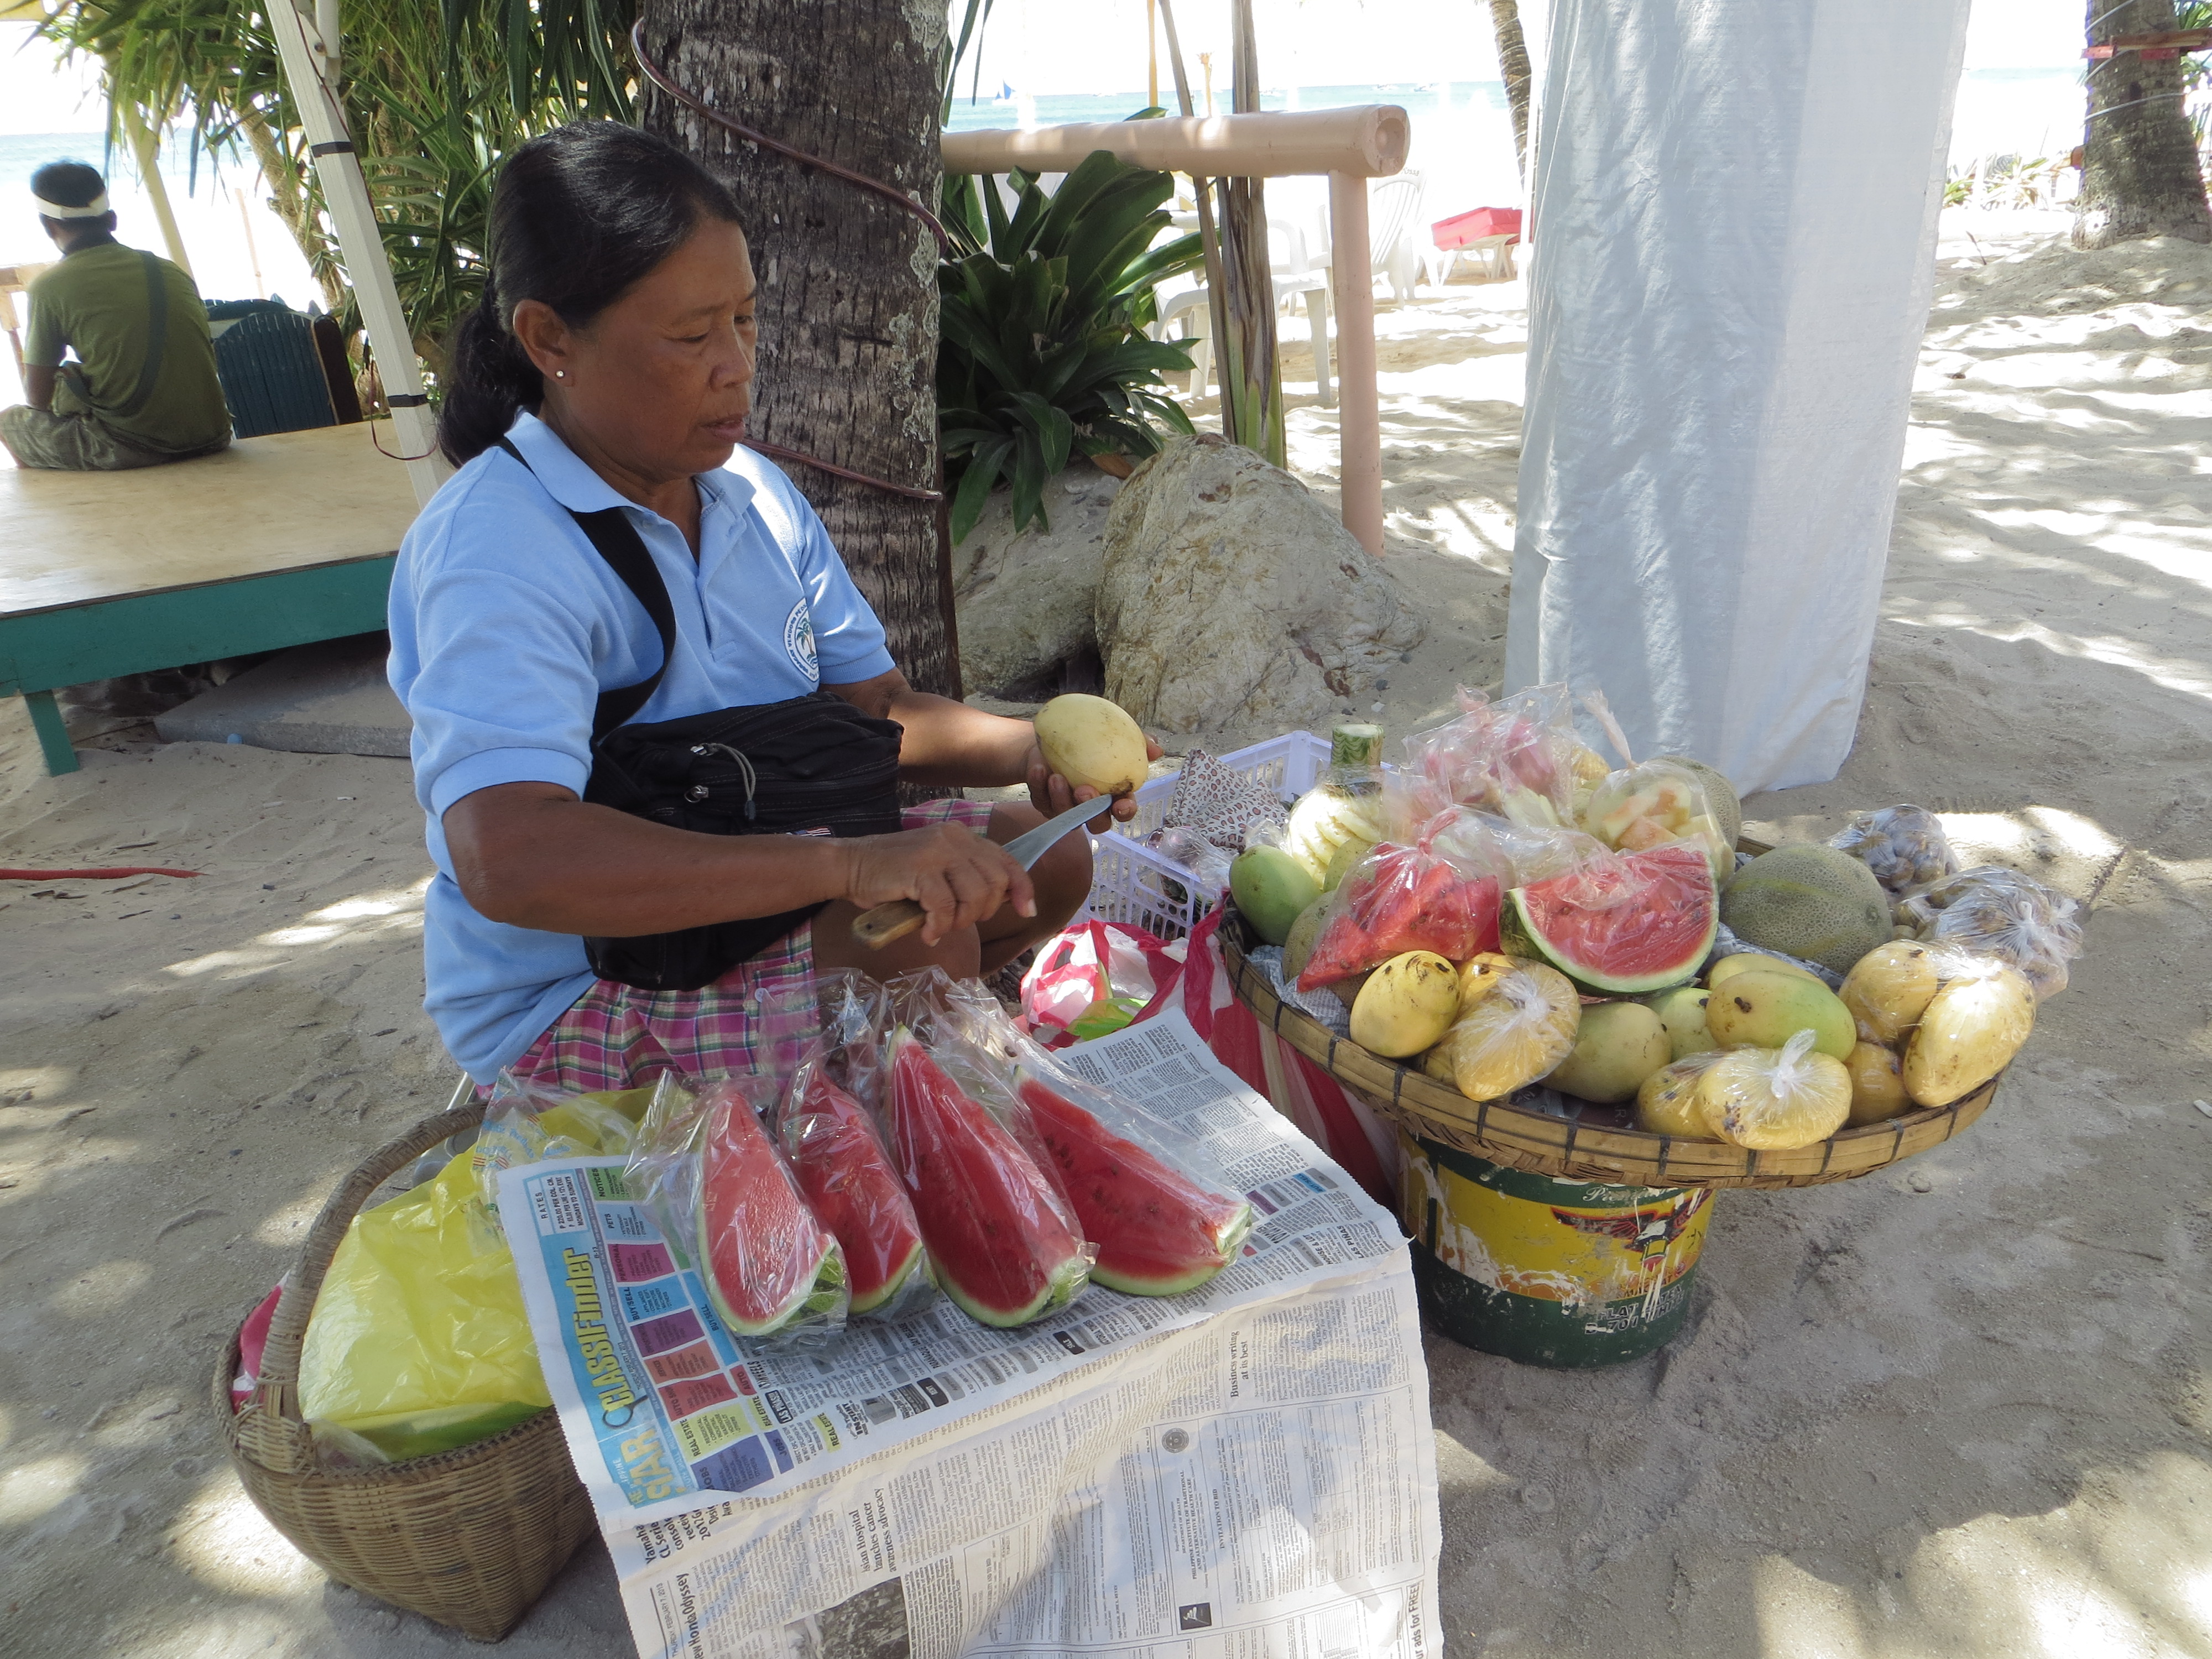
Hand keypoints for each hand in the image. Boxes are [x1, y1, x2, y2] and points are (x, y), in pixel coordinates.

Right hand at [843, 823, 1035, 945]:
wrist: (850, 865)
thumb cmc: (892, 875)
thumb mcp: (936, 868)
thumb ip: (964, 876)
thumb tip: (999, 901)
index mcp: (962, 836)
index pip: (1006, 860)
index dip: (1021, 887)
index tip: (1027, 910)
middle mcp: (954, 838)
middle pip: (996, 882)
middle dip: (984, 911)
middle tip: (958, 921)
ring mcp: (937, 852)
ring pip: (975, 896)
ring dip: (960, 921)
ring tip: (940, 926)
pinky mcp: (920, 869)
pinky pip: (945, 908)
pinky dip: (938, 927)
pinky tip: (926, 932)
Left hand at [1025, 734, 1164, 830]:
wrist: (1055, 737)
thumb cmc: (1092, 741)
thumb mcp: (1116, 738)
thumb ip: (1138, 744)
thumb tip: (1157, 748)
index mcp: (1113, 797)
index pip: (1123, 811)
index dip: (1124, 811)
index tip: (1122, 804)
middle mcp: (1091, 808)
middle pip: (1096, 822)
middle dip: (1091, 811)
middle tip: (1084, 790)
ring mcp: (1067, 808)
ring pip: (1066, 816)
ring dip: (1061, 798)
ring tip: (1056, 776)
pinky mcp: (1044, 803)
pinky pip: (1041, 800)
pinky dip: (1039, 785)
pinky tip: (1039, 769)